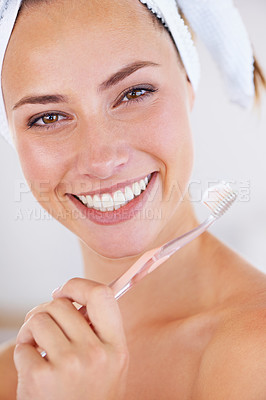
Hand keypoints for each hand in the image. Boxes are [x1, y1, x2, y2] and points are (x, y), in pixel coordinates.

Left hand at [14, 278, 128, 399]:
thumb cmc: (91, 396)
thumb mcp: (110, 362)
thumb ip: (99, 329)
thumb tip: (75, 296)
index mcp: (116, 346)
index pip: (101, 295)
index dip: (78, 285)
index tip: (64, 291)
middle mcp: (94, 353)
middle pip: (61, 305)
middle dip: (48, 311)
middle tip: (47, 327)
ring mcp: (68, 365)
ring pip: (38, 319)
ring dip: (33, 330)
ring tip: (39, 347)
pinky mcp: (40, 378)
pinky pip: (23, 345)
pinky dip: (24, 352)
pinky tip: (32, 366)